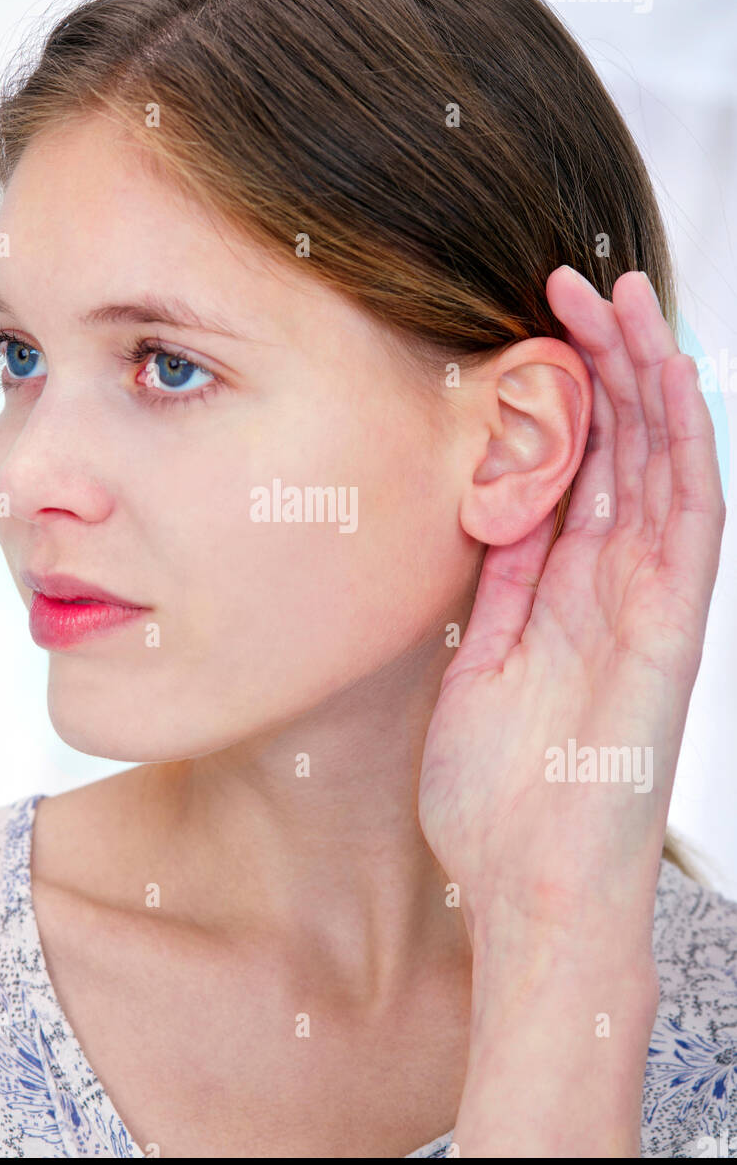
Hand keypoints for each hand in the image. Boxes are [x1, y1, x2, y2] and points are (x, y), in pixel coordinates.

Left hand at [417, 267, 725, 950]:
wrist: (527, 885)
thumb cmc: (496, 793)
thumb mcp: (475, 662)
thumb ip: (495, 583)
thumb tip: (491, 503)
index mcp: (565, 590)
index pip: (576, 466)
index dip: (563, 389)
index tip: (529, 321)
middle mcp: (616, 585)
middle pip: (623, 447)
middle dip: (603, 360)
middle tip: (571, 279)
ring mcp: (651, 602)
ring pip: (664, 463)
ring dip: (650, 377)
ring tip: (624, 297)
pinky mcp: (674, 626)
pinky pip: (690, 517)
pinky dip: (685, 443)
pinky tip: (671, 375)